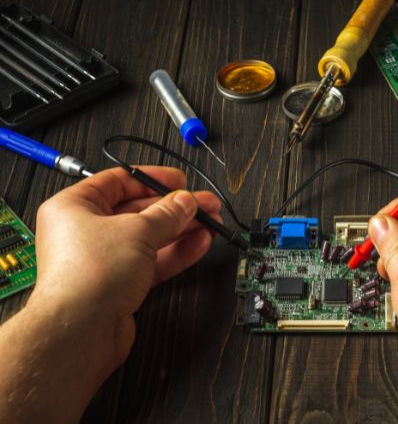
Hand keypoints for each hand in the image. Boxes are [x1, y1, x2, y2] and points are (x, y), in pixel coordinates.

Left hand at [30, 166, 220, 363]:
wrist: (81, 330)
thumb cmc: (87, 277)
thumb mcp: (137, 230)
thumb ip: (167, 213)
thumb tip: (185, 202)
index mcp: (75, 207)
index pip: (119, 181)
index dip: (153, 179)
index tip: (180, 182)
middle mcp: (86, 232)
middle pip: (139, 211)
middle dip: (176, 208)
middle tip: (203, 204)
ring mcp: (106, 259)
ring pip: (151, 237)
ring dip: (182, 229)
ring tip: (210, 222)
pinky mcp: (122, 283)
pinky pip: (153, 261)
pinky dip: (177, 252)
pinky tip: (200, 243)